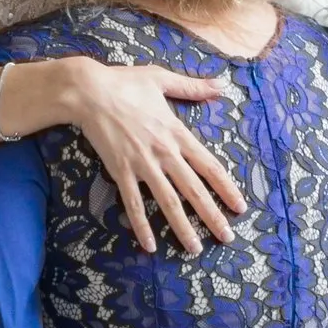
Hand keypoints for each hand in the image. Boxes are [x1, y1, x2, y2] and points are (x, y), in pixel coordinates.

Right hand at [61, 58, 241, 255]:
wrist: (87, 91)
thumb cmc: (124, 83)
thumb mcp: (162, 79)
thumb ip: (193, 86)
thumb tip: (221, 84)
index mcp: (178, 133)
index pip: (210, 167)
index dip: (227, 189)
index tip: (240, 207)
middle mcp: (165, 153)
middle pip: (195, 191)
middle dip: (213, 216)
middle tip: (227, 237)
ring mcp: (143, 164)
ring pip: (168, 202)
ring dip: (183, 227)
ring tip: (195, 248)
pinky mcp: (120, 171)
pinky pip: (133, 204)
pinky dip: (142, 225)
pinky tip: (150, 245)